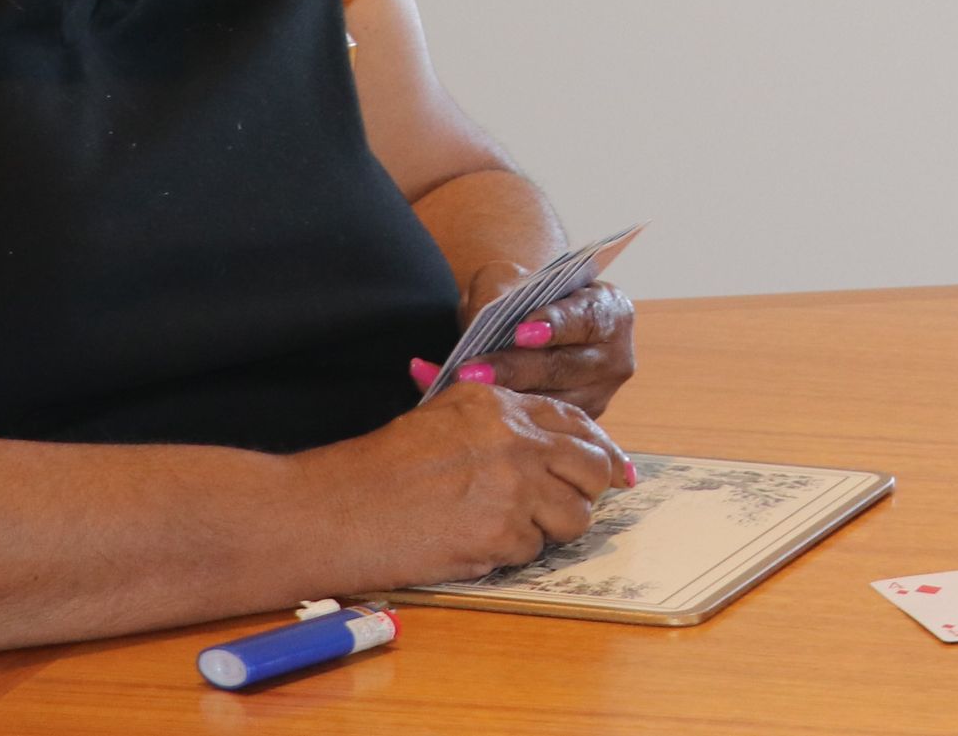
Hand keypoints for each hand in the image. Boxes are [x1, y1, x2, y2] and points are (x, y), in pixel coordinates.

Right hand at [296, 381, 634, 588]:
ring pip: (574, 514)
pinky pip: (535, 550)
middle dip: (589, 489)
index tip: (615, 468)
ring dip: (551, 528)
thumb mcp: (441, 417)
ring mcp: (512, 484)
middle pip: (591, 465)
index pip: (574, 420)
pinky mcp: (502, 531)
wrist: (343, 506)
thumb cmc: (381, 467)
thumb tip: (548, 444)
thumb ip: (496, 423)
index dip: (599, 448)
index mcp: (498, 403)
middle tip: (570, 506)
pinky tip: (477, 545)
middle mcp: (513, 437)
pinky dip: (513, 554)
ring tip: (508, 529)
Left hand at [412, 261, 637, 419]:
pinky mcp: (575, 427)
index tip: (521, 331)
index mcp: (611, 312)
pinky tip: (463, 406)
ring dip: (504, 399)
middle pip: (565, 368)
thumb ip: (500, 291)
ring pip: (551, 404)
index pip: (587, 317)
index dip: (556, 324)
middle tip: (471, 372)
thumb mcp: (512, 279)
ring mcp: (598, 398)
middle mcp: (614, 358)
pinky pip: (539, 425)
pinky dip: (501, 415)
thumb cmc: (525, 296)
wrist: (528, 325)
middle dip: (515, 369)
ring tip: (460, 392)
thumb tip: (482, 318)